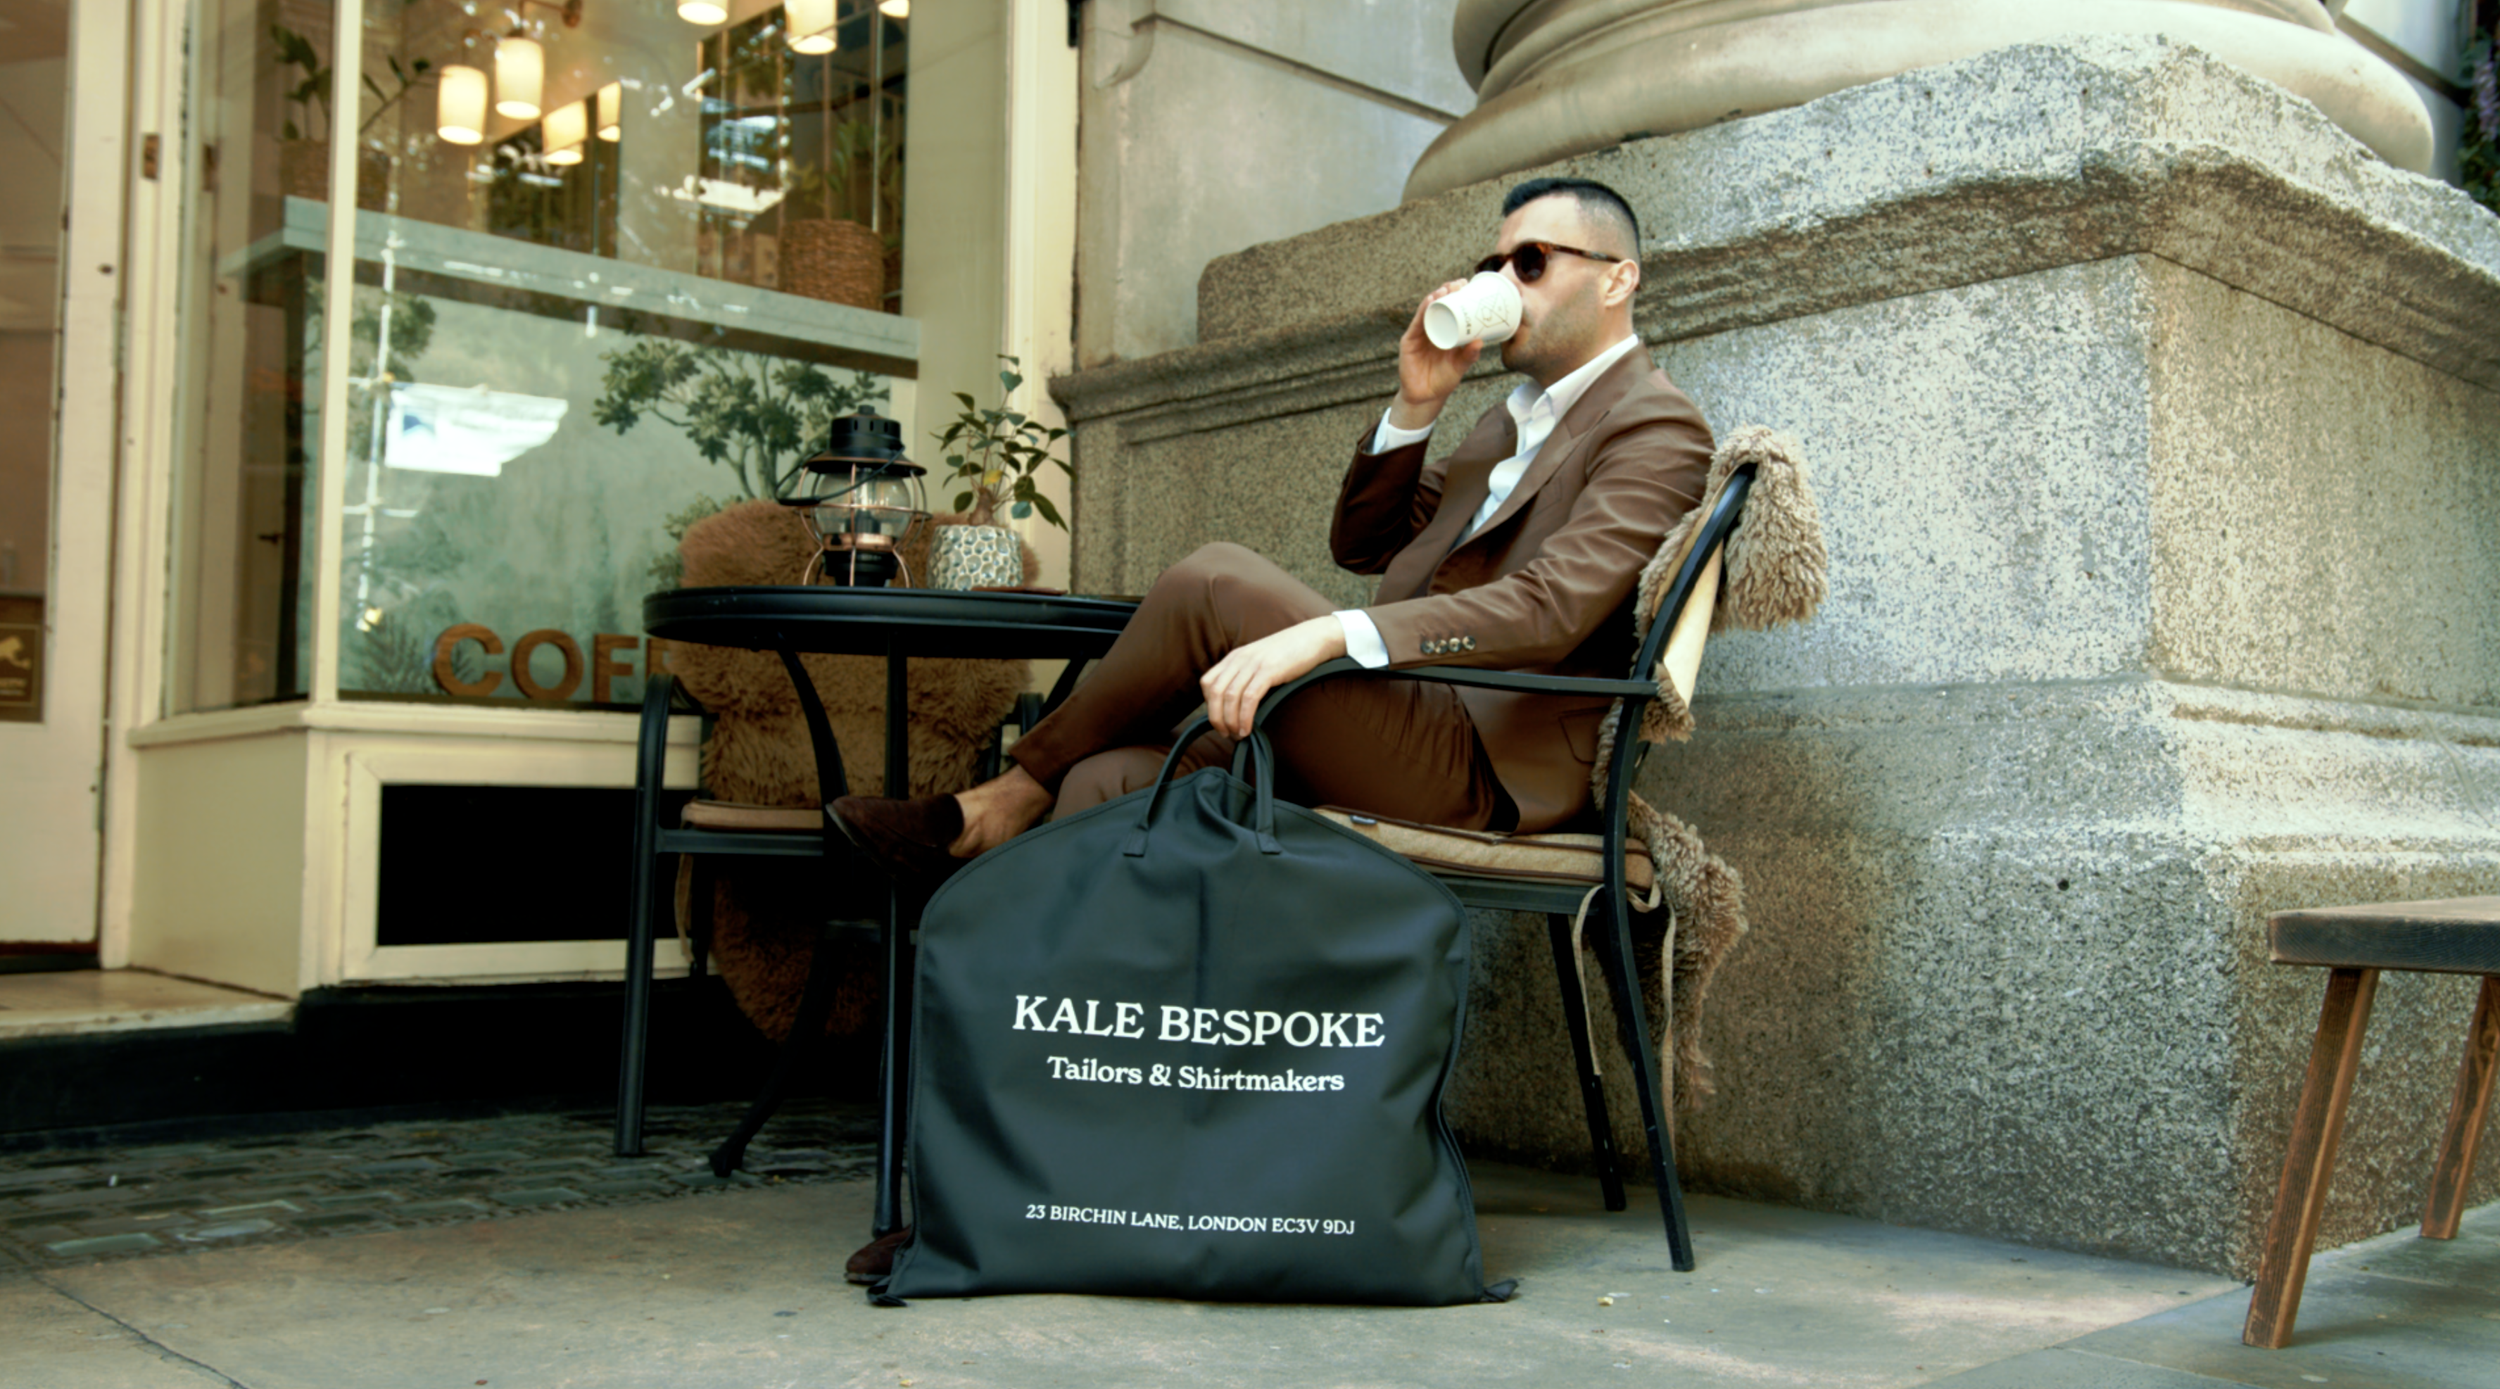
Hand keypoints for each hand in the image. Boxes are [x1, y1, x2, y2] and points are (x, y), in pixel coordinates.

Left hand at [1199, 617, 1346, 739]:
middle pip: (1215, 692)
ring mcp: (1253, 664)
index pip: (1207, 682)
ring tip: (1237, 734)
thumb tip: (1239, 703)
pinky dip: (1245, 717)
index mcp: (1235, 657)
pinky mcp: (1269, 670)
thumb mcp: (1260, 660)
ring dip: (1230, 721)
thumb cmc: (1290, 653)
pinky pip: (1249, 698)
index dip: (1208, 705)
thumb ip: (1247, 675)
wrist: (1314, 637)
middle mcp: (1240, 659)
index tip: (1219, 719)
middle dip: (1216, 717)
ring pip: (1230, 696)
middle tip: (1224, 733)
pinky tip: (1248, 729)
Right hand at [1389, 280, 1482, 431]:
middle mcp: (1431, 329)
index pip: (1450, 308)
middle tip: (1459, 283)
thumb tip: (1481, 341)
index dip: (1457, 295)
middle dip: (1447, 290)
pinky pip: (1417, 323)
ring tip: (1446, 289)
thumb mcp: (1460, 366)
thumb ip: (1469, 355)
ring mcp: (1419, 334)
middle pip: (1438, 304)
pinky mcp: (1409, 341)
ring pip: (1427, 310)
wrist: (1425, 397)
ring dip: (1436, 297)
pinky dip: (1423, 311)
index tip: (1467, 284)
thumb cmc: (1443, 380)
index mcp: (1445, 332)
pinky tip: (1430, 302)